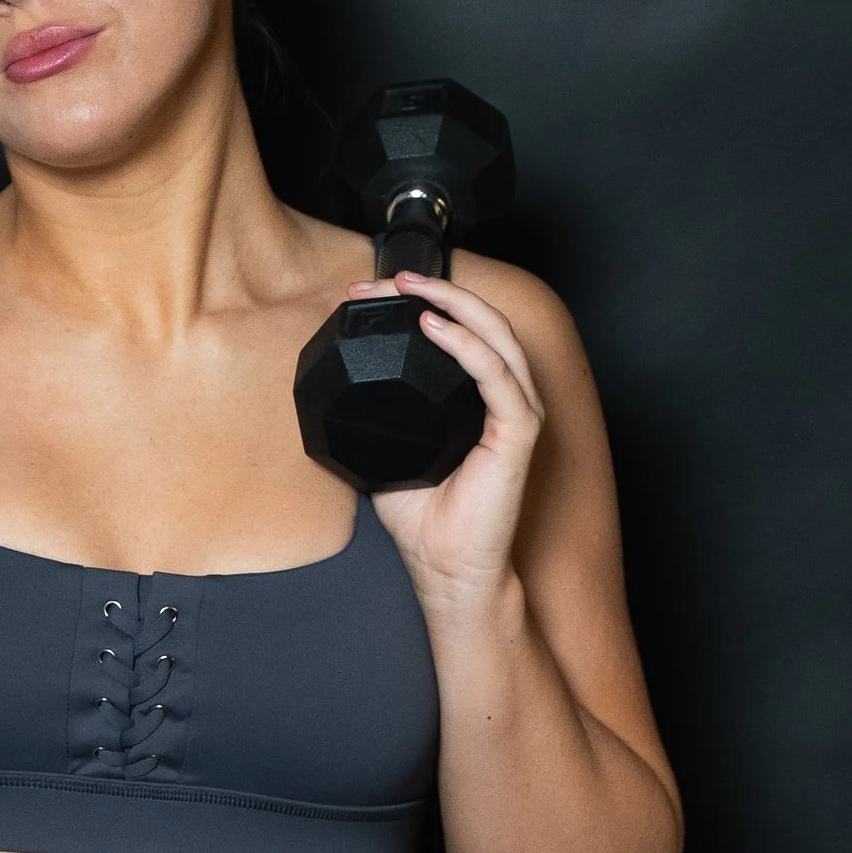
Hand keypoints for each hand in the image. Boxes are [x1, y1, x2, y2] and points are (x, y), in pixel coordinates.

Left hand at [345, 269, 545, 608]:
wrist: (446, 571)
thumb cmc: (426, 522)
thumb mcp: (386, 456)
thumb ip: (375, 421)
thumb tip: (332, 391)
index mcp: (477, 400)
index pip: (460, 332)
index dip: (420, 304)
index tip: (371, 295)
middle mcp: (503, 398)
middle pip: (480, 321)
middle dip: (432, 290)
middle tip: (385, 281)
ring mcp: (515, 413)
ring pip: (496, 335)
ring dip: (451, 303)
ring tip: (408, 289)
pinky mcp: (519, 434)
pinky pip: (497, 375)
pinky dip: (467, 344)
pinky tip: (434, 327)